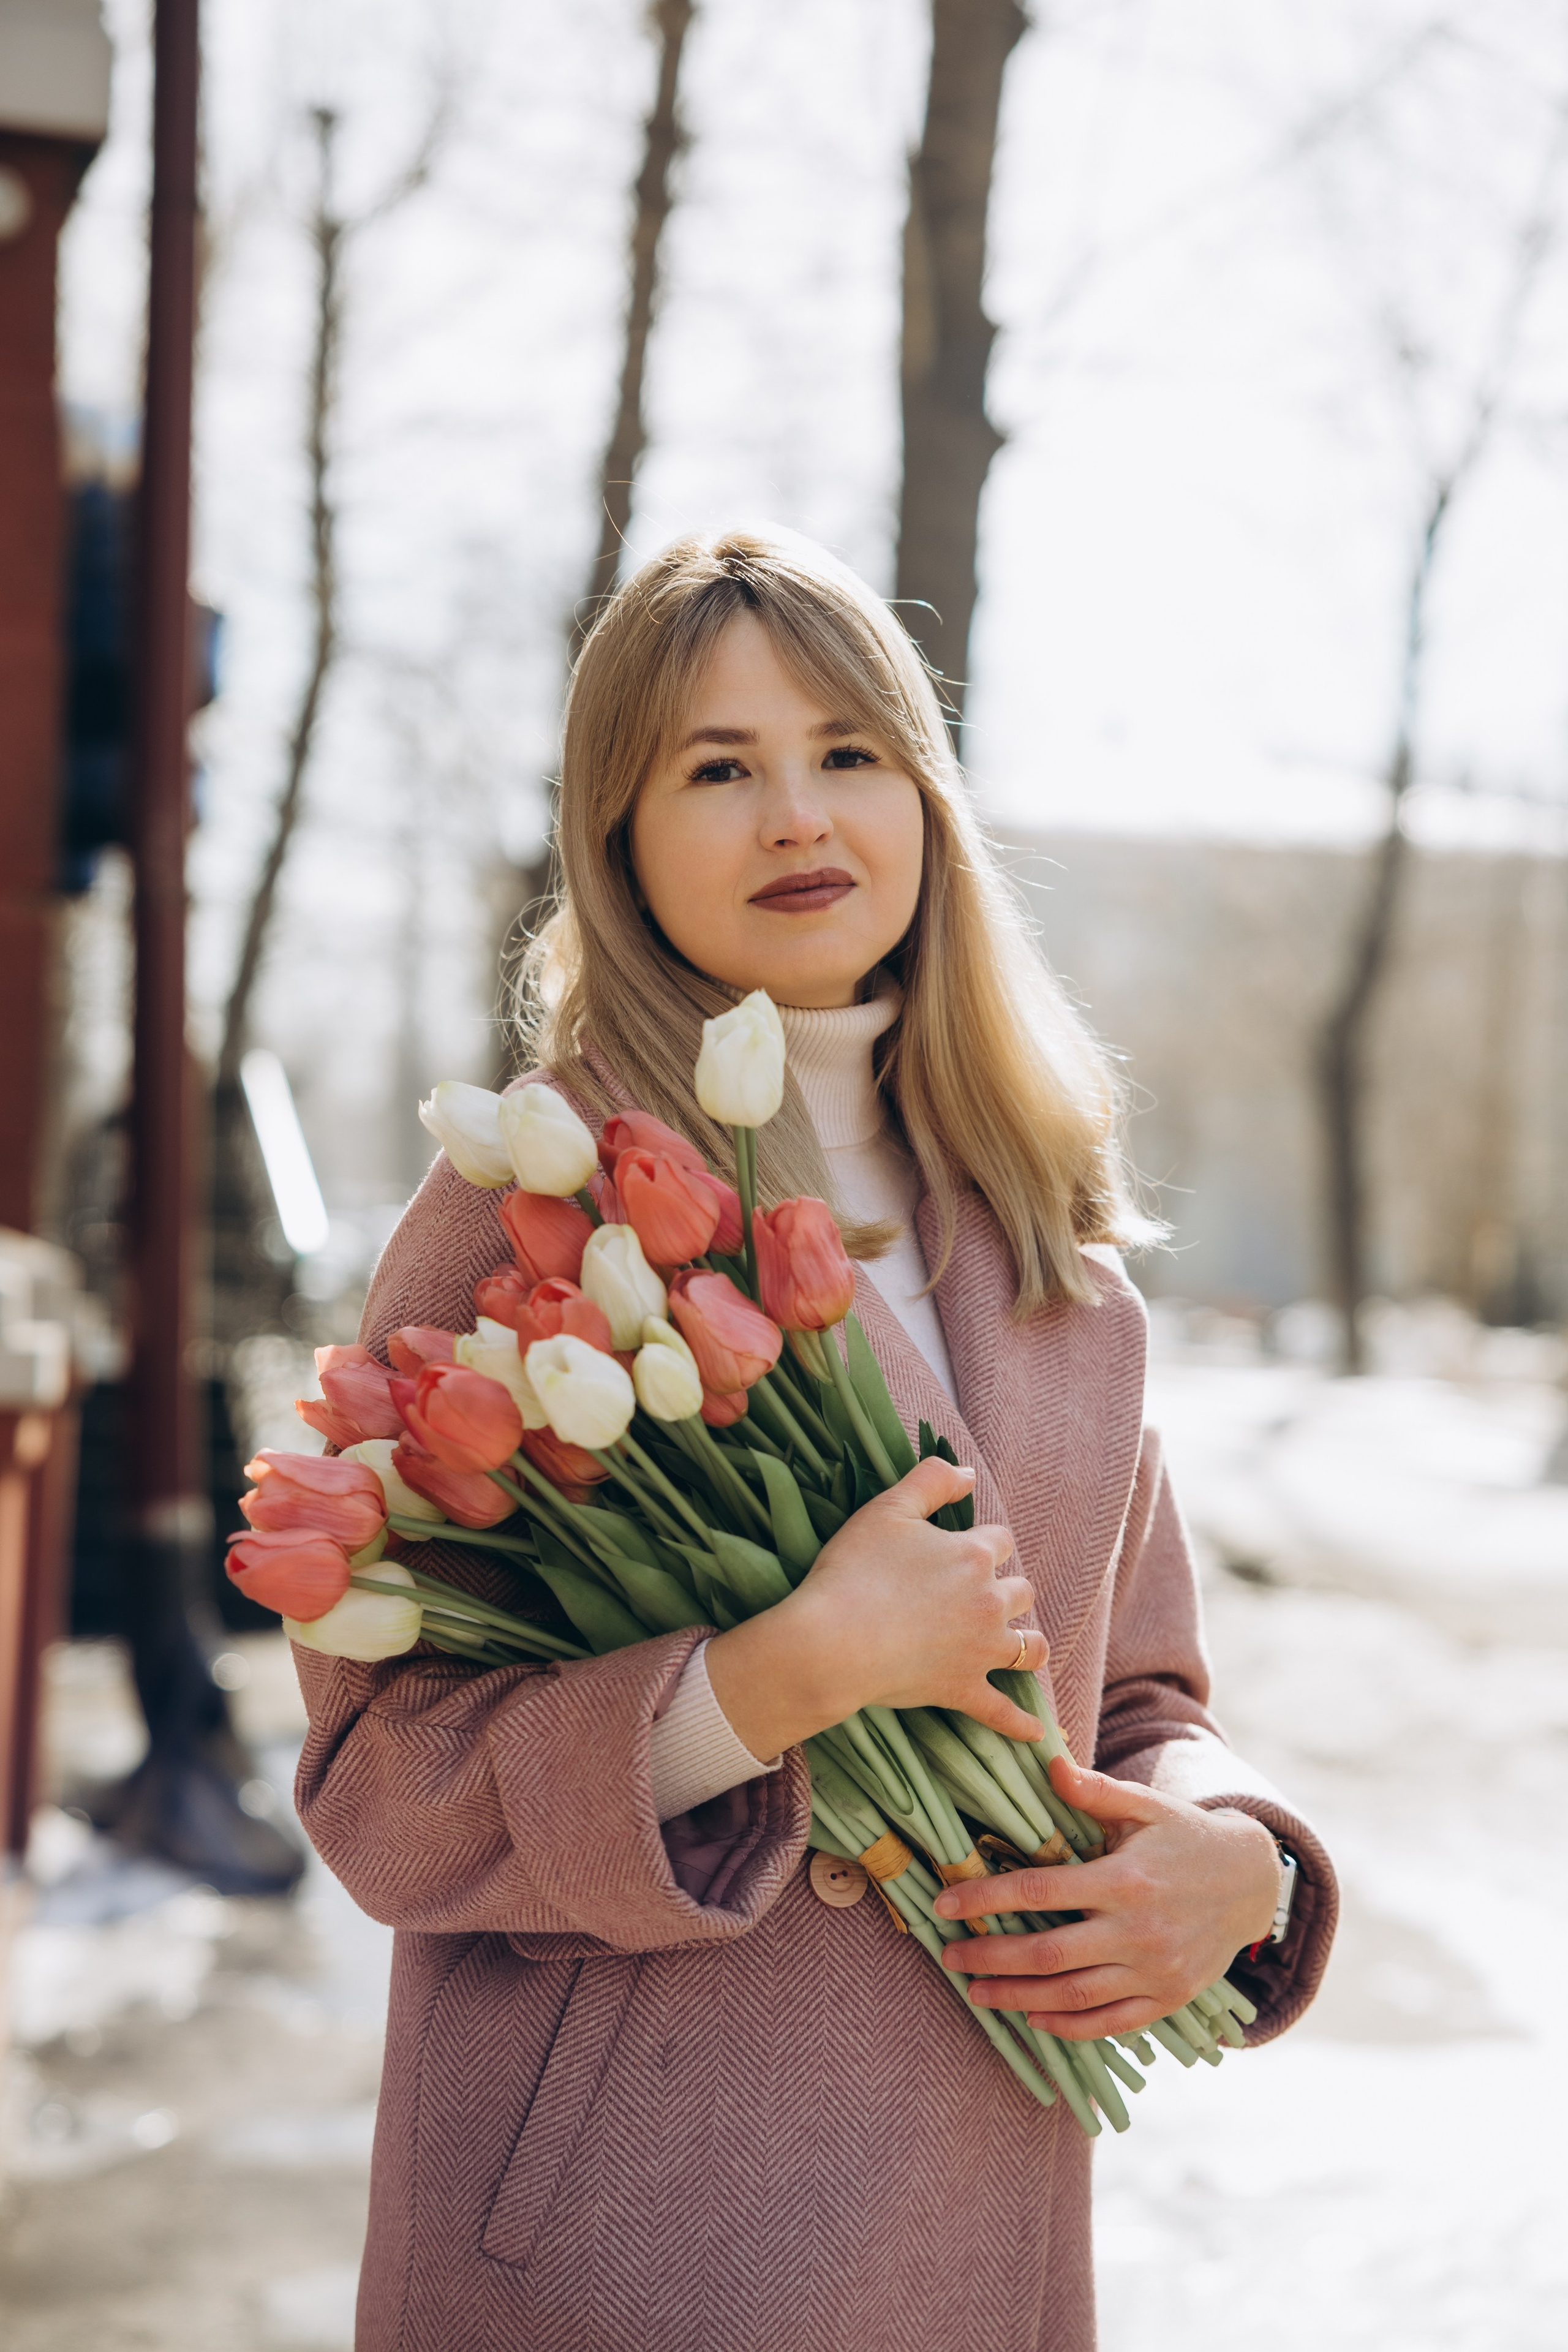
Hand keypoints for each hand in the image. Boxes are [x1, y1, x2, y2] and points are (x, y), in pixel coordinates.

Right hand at [704, 1457, 1047, 1761]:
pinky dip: (1021, 1724)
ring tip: (1019, 1645)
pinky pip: (1003, 1712)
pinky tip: (1035, 1734)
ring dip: (1028, 1643)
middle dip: (1004, 1589)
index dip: (982, 1542)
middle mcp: (989, 1602)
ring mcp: (980, 1650)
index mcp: (974, 1555)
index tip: (960, 1549)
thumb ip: (932, 1480)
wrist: (832, 1640)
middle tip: (977, 1595)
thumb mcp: (887, 1507)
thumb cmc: (853, 1570)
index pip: (1000, 1540)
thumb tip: (969, 1473)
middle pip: (1021, 1590)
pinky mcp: (964, 1690)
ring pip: (1029, 1647)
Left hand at [933, 1752, 1278, 2038]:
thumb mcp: (1147, 1805)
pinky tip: (1034, 2018)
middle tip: (950, 1957)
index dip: (986, 1899)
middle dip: (992, 1958)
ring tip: (977, 1994)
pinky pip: (1111, 2022)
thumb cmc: (1187, 1837)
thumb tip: (1050, 1765)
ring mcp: (1156, 1971)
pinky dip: (1070, 2026)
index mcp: (1125, 1879)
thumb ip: (1096, 1791)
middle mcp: (1139, 1931)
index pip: (1040, 1890)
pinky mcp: (1169, 1998)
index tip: (945, 1903)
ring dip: (1019, 1998)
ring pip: (1074, 1996)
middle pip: (1049, 1954)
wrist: (1252, 1881)